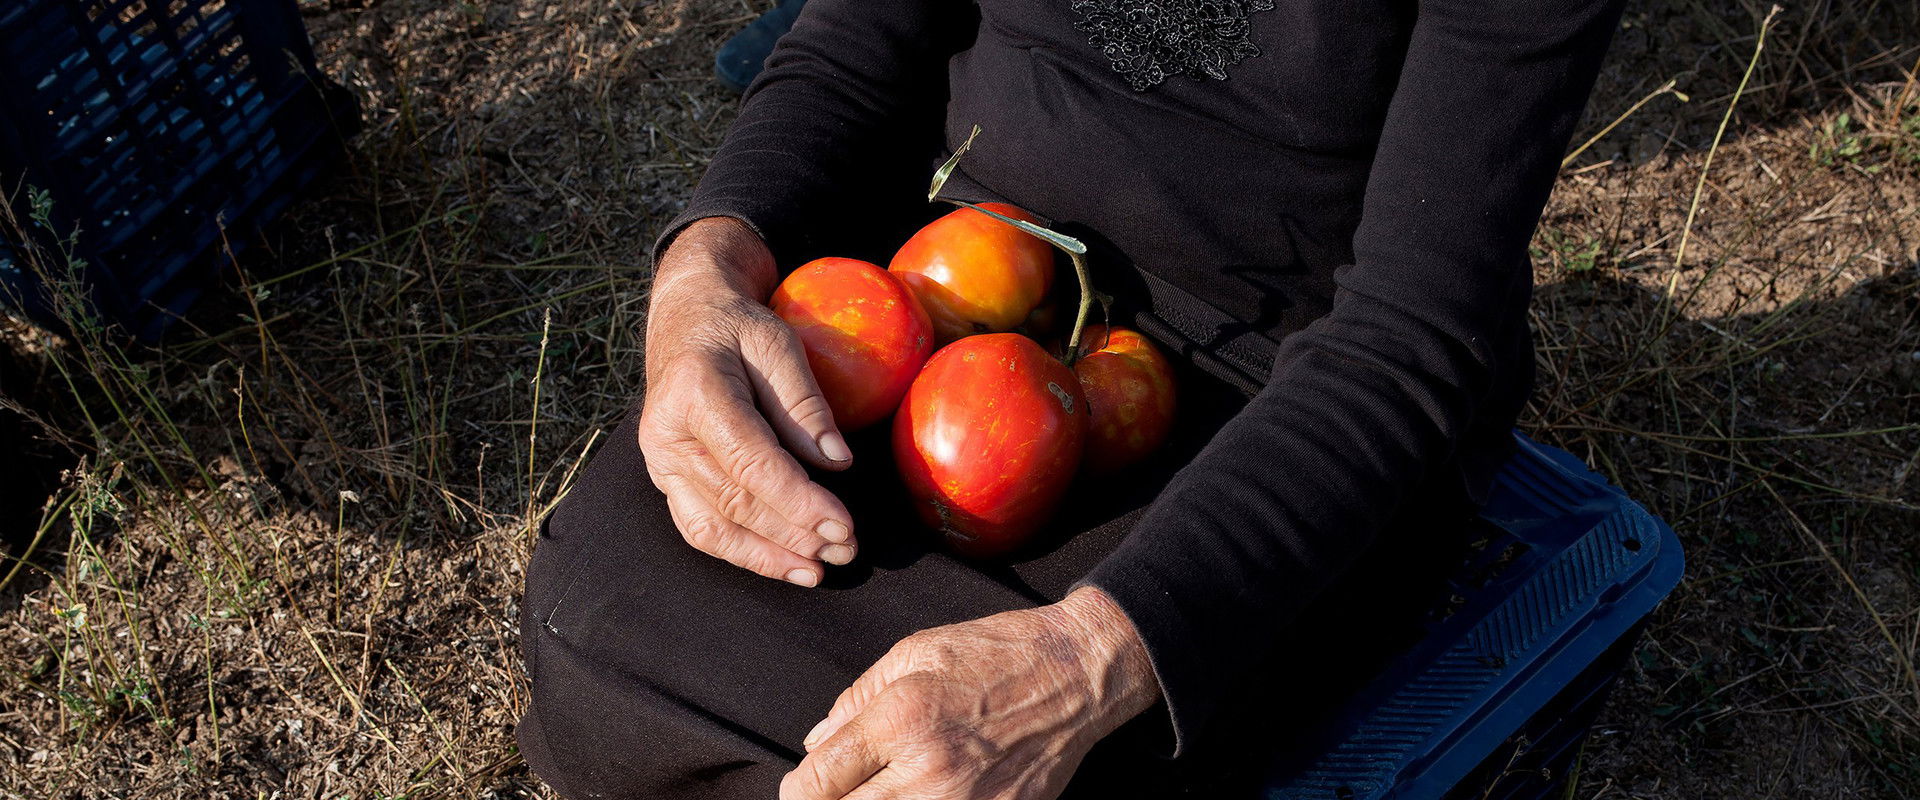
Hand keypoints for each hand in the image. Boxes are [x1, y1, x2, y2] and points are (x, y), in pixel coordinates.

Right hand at [640, 216, 856, 586]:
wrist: (685, 317)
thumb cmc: (737, 326)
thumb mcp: (778, 343)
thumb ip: (804, 403)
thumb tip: (837, 462)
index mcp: (695, 391)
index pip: (752, 463)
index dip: (799, 501)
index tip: (842, 524)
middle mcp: (666, 433)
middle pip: (735, 501)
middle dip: (794, 533)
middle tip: (846, 550)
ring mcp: (659, 461)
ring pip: (713, 526)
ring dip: (769, 555)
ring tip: (818, 569)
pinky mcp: (664, 477)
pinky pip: (699, 527)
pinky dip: (742, 553)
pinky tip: (783, 564)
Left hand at [780, 587, 1160, 799]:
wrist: (1077, 673)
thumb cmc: (997, 653)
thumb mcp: (916, 652)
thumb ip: (858, 697)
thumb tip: (818, 740)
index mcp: (900, 720)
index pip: (818, 781)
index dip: (798, 790)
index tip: (801, 787)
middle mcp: (928, 770)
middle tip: (837, 793)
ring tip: (880, 793)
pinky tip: (922, 797)